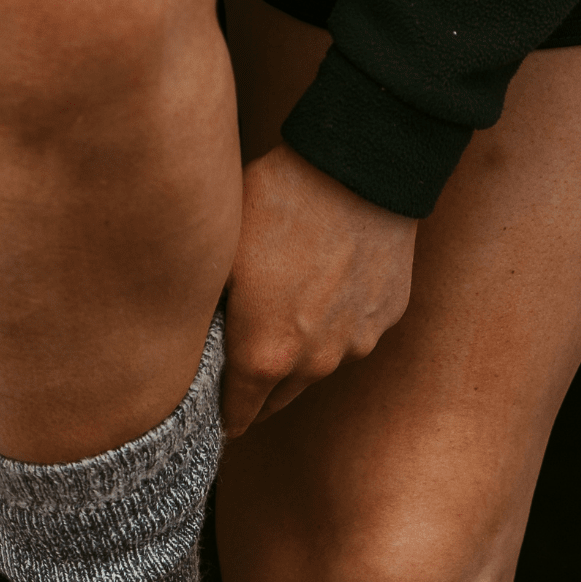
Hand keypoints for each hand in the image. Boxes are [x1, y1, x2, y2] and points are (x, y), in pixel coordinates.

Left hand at [221, 144, 419, 434]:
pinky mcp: (384, 319)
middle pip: (279, 398)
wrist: (359, 168)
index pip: (239, 413)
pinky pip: (353, 332)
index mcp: (264, 357)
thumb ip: (212, 317)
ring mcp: (355, 344)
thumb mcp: (221, 255)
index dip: (224, 413)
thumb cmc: (278, 202)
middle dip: (260, 388)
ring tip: (290, 305)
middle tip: (244, 366)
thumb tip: (196, 345)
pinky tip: (329, 280)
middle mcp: (314, 365)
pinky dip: (338, 319)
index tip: (216, 412)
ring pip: (319, 365)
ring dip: (302, 350)